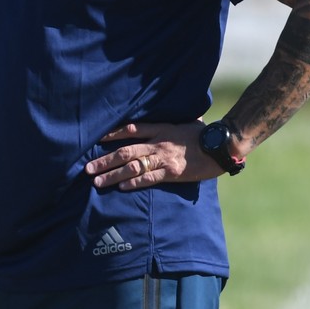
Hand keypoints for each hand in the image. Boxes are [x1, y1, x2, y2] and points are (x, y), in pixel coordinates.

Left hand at [84, 121, 223, 190]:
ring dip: (112, 174)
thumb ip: (170, 124)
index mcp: (161, 129)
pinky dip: (133, 182)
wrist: (222, 146)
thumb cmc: (204, 135)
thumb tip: (163, 122)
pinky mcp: (172, 173)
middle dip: (104, 160)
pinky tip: (120, 186)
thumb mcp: (184, 123)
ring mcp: (164, 158)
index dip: (113, 134)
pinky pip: (149, 178)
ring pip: (132, 166)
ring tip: (96, 181)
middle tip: (87, 168)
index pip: (132, 129)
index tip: (97, 139)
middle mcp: (158, 143)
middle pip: (125, 151)